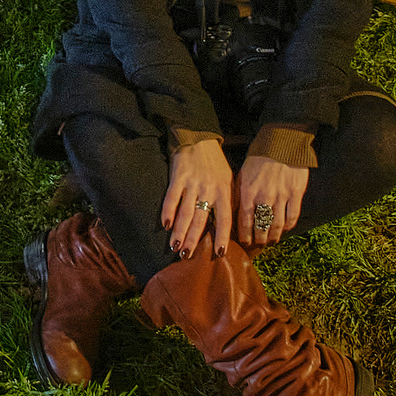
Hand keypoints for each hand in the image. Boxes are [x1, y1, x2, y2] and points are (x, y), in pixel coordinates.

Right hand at [160, 133, 231, 259]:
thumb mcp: (228, 180)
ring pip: (185, 212)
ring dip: (179, 231)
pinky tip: (166, 224)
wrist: (199, 139)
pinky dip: (168, 211)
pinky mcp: (178, 176)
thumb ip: (228, 201)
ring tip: (175, 247)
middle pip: (200, 219)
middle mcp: (208, 189)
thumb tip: (230, 226)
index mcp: (224, 192)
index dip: (221, 236)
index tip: (219, 253)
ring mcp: (192, 183)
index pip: (224, 219)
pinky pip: (172, 197)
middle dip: (193, 239)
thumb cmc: (215, 163)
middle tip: (187, 256)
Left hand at [236, 153, 310, 245]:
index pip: (245, 221)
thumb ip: (238, 195)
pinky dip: (288, 226)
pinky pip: (292, 216)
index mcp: (248, 192)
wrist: (281, 143)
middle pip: (261, 226)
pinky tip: (285, 229)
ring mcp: (281, 195)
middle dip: (259, 239)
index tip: (245, 242)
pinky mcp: (296, 193)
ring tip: (272, 240)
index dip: (245, 235)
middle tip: (259, 243)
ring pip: (277, 225)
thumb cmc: (258, 158)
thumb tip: (231, 214)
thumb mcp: (242, 174)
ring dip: (274, 236)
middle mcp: (264, 196)